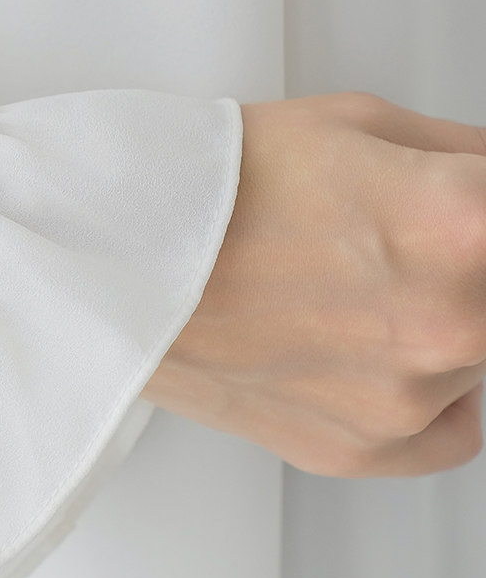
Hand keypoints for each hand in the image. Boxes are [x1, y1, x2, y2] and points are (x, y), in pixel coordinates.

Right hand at [147, 94, 485, 475]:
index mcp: (462, 226)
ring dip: (447, 326)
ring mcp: (408, 398)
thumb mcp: (367, 126)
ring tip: (365, 288)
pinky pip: (451, 430)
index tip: (468, 222)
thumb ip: (466, 161)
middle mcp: (448, 322)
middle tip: (412, 244)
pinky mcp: (368, 451)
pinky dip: (432, 397)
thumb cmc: (224, 191)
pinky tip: (380, 351)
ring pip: (478, 360)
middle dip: (468, 268)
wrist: (128, 265)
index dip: (480, 217)